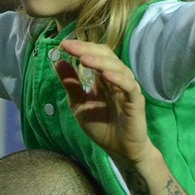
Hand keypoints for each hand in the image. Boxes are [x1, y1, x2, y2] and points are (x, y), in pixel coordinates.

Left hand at [56, 40, 152, 165]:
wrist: (119, 149)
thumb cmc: (101, 126)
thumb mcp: (79, 105)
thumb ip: (71, 85)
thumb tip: (58, 62)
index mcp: (103, 78)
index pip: (95, 55)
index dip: (81, 48)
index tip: (63, 44)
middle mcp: (117, 78)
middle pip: (106, 55)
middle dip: (87, 50)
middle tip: (70, 47)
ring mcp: (127, 88)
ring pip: (117, 67)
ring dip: (100, 62)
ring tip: (83, 59)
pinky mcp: (136, 101)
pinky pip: (129, 86)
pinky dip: (118, 79)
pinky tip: (105, 75)